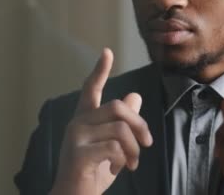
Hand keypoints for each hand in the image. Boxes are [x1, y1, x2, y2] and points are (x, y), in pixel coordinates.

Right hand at [50, 48, 152, 194]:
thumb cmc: (93, 172)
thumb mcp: (111, 145)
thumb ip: (120, 122)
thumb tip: (134, 96)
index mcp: (84, 119)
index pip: (91, 89)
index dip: (100, 71)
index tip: (107, 52)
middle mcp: (77, 123)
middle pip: (118, 107)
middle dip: (140, 124)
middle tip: (147, 144)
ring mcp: (75, 138)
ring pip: (120, 129)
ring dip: (134, 149)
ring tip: (131, 163)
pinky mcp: (78, 154)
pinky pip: (114, 147)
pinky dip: (123, 160)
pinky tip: (117, 169)